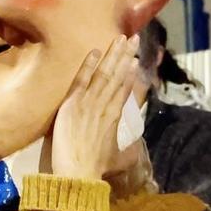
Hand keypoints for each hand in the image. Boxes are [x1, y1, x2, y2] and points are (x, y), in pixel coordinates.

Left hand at [49, 35, 139, 180]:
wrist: (78, 173)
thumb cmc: (97, 168)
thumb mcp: (119, 159)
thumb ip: (129, 151)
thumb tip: (137, 151)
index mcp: (116, 116)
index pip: (126, 88)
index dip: (131, 72)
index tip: (135, 58)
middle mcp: (106, 106)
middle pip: (118, 75)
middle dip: (126, 55)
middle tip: (133, 38)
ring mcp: (89, 103)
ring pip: (104, 73)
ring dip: (113, 54)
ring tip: (121, 38)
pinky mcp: (72, 105)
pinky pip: (82, 80)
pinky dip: (88, 65)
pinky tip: (95, 50)